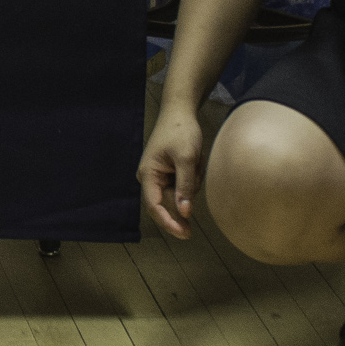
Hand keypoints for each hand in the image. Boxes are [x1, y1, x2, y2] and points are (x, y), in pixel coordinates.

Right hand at [139, 108, 205, 238]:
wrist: (180, 112)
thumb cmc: (180, 131)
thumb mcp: (187, 158)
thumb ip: (185, 186)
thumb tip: (185, 213)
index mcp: (148, 173)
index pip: (154, 206)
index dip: (168, 222)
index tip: (184, 233)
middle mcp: (149, 178)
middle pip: (167, 204)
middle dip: (184, 199)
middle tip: (194, 206)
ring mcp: (158, 177)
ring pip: (177, 196)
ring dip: (191, 184)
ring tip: (196, 161)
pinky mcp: (168, 174)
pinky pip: (181, 188)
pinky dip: (192, 180)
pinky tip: (195, 163)